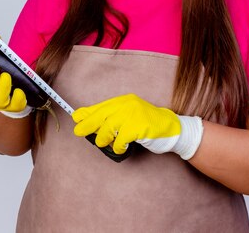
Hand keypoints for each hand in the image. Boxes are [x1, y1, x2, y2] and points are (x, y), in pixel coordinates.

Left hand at [72, 93, 202, 158]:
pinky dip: (118, 146)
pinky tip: (120, 148)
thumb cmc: (147, 125)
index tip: (76, 117)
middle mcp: (128, 104)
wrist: (172, 129)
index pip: (102, 106)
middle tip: (78, 132)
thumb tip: (87, 119)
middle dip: (88, 124)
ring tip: (105, 143)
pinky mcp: (139, 127)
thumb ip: (112, 118)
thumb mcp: (129, 117)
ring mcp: (134, 114)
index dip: (88, 112)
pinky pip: (121, 138)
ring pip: (108, 127)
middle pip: (102, 115)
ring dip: (103, 138)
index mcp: (124, 101)